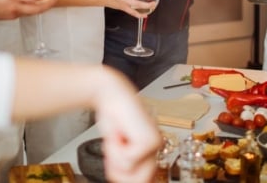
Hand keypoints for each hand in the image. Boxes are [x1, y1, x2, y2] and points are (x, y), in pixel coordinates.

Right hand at [0, 0, 56, 19]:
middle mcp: (16, 7)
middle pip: (37, 9)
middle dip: (49, 4)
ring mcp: (14, 14)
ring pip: (32, 12)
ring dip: (41, 7)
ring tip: (48, 0)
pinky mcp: (12, 18)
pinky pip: (25, 13)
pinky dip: (31, 9)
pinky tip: (34, 4)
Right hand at [96, 68, 161, 182]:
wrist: (109, 93)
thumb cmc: (112, 116)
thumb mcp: (117, 146)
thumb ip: (125, 163)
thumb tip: (124, 181)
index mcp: (151, 148)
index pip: (142, 179)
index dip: (122, 175)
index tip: (113, 160)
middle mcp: (157, 146)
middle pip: (137, 181)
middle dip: (117, 169)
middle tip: (112, 148)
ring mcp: (155, 144)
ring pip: (130, 172)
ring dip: (114, 157)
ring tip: (116, 138)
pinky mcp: (150, 141)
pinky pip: (127, 160)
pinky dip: (114, 148)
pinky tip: (119, 131)